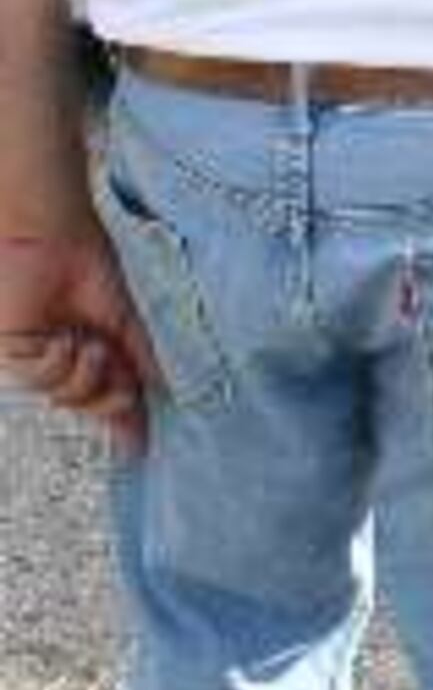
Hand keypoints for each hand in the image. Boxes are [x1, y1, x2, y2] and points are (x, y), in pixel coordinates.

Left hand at [0, 233, 159, 452]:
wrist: (55, 242)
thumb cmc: (91, 272)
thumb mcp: (127, 323)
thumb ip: (143, 360)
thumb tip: (160, 395)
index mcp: (100, 354)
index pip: (114, 398)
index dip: (126, 424)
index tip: (138, 447)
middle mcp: (70, 362)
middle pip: (88, 407)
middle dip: (106, 401)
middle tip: (119, 384)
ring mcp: (41, 360)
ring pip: (62, 398)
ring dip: (82, 376)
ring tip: (87, 346)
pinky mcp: (14, 353)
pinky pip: (38, 380)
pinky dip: (55, 365)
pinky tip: (62, 341)